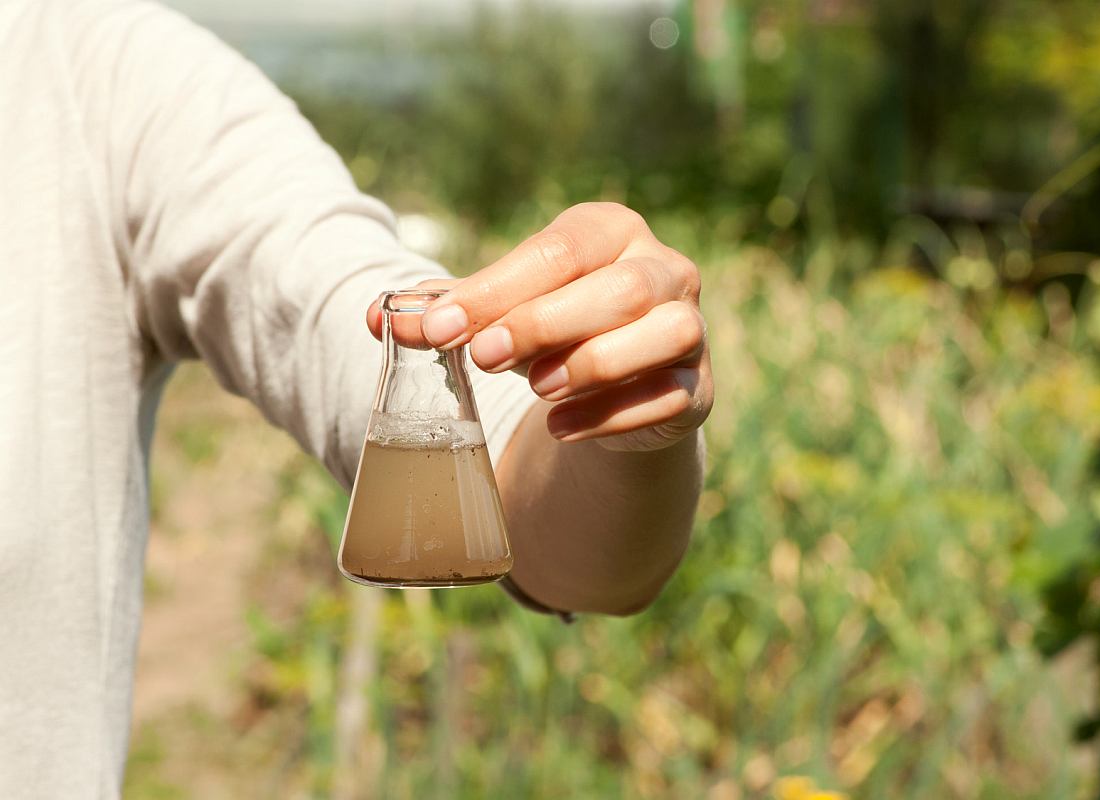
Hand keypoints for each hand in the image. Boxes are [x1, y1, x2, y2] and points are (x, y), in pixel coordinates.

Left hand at [367, 203, 712, 451]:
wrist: (616, 387)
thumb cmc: (553, 331)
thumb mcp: (502, 312)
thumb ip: (447, 311)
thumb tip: (378, 317)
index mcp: (611, 231)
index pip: (559, 251)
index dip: (497, 290)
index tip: (438, 328)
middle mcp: (664, 269)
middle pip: (619, 288)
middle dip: (545, 323)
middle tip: (484, 358)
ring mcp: (690, 328)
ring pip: (664, 333)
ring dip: (594, 363)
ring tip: (537, 390)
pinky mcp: (700, 388)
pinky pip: (671, 396)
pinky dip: (614, 416)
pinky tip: (562, 427)